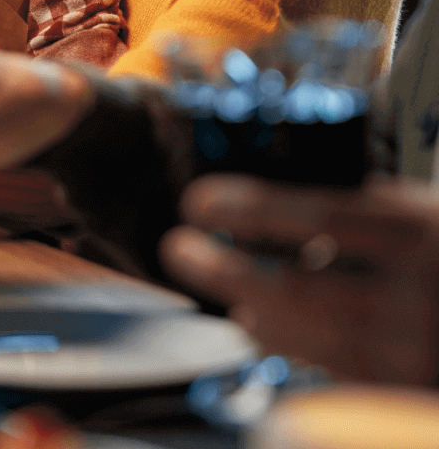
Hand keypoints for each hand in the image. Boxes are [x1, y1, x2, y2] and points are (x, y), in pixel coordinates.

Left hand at [161, 175, 438, 384]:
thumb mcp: (435, 214)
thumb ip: (381, 212)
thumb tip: (295, 213)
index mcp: (429, 232)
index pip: (323, 215)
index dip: (252, 208)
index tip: (198, 201)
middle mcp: (426, 295)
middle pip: (303, 289)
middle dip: (226, 270)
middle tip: (180, 248)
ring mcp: (421, 353)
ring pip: (314, 340)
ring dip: (256, 313)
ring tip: (227, 295)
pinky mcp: (415, 393)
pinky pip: (342, 373)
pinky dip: (297, 347)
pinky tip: (269, 328)